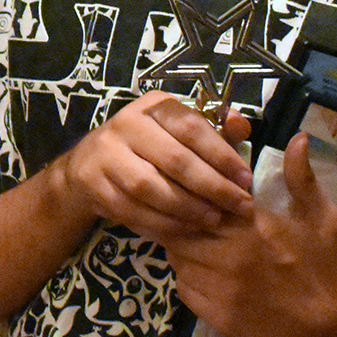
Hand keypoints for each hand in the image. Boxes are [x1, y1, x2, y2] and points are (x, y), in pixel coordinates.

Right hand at [58, 93, 251, 244]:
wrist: (89, 162)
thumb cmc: (148, 144)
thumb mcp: (177, 129)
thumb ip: (213, 128)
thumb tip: (242, 126)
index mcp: (153, 106)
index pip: (191, 127)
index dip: (222, 155)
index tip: (246, 179)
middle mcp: (127, 124)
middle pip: (175, 160)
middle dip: (212, 187)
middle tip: (239, 206)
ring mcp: (107, 155)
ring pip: (152, 188)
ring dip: (188, 209)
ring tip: (214, 219)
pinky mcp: (95, 185)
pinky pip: (133, 211)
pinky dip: (163, 224)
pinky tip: (186, 230)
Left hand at [164, 132, 336, 336]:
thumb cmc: (329, 267)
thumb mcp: (322, 217)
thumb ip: (301, 177)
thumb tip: (297, 137)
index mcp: (253, 227)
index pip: (201, 201)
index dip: (191, 193)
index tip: (193, 188)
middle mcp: (230, 257)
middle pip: (180, 230)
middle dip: (180, 219)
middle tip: (188, 214)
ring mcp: (222, 290)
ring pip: (178, 260)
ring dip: (180, 247)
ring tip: (193, 240)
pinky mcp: (218, 318)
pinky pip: (184, 290)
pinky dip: (186, 277)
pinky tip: (201, 271)